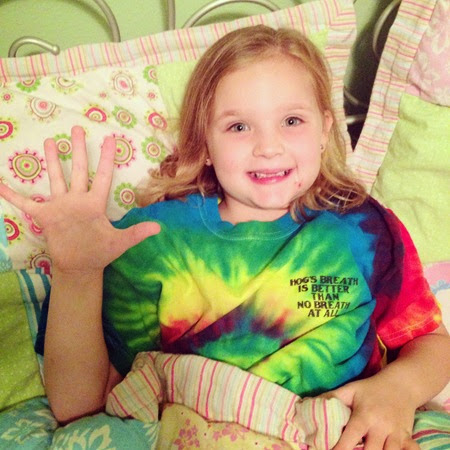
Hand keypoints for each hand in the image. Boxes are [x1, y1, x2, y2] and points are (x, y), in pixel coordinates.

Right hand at [0, 126, 159, 273]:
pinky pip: (25, 203)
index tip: (111, 139)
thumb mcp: (119, 243)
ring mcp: (60, 206)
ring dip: (51, 161)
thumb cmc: (101, 253)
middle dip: (78, 150)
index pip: (103, 176)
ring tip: (49, 141)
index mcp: (95, 203)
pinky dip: (11, 195)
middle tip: (78, 128)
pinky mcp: (44, 216)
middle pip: (78, 169)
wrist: (80, 266)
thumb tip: (159, 229)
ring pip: (55, 178)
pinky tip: (1, 184)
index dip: (107, 158)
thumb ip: (136, 233)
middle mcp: (78, 200)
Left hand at [329, 377, 418, 449]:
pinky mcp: (408, 439)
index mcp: (365, 415)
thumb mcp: (350, 390)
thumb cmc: (371, 389)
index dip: (340, 448)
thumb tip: (308, 404)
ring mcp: (397, 434)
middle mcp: (382, 427)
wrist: (402, 384)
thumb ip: (330, 397)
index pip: (351, 436)